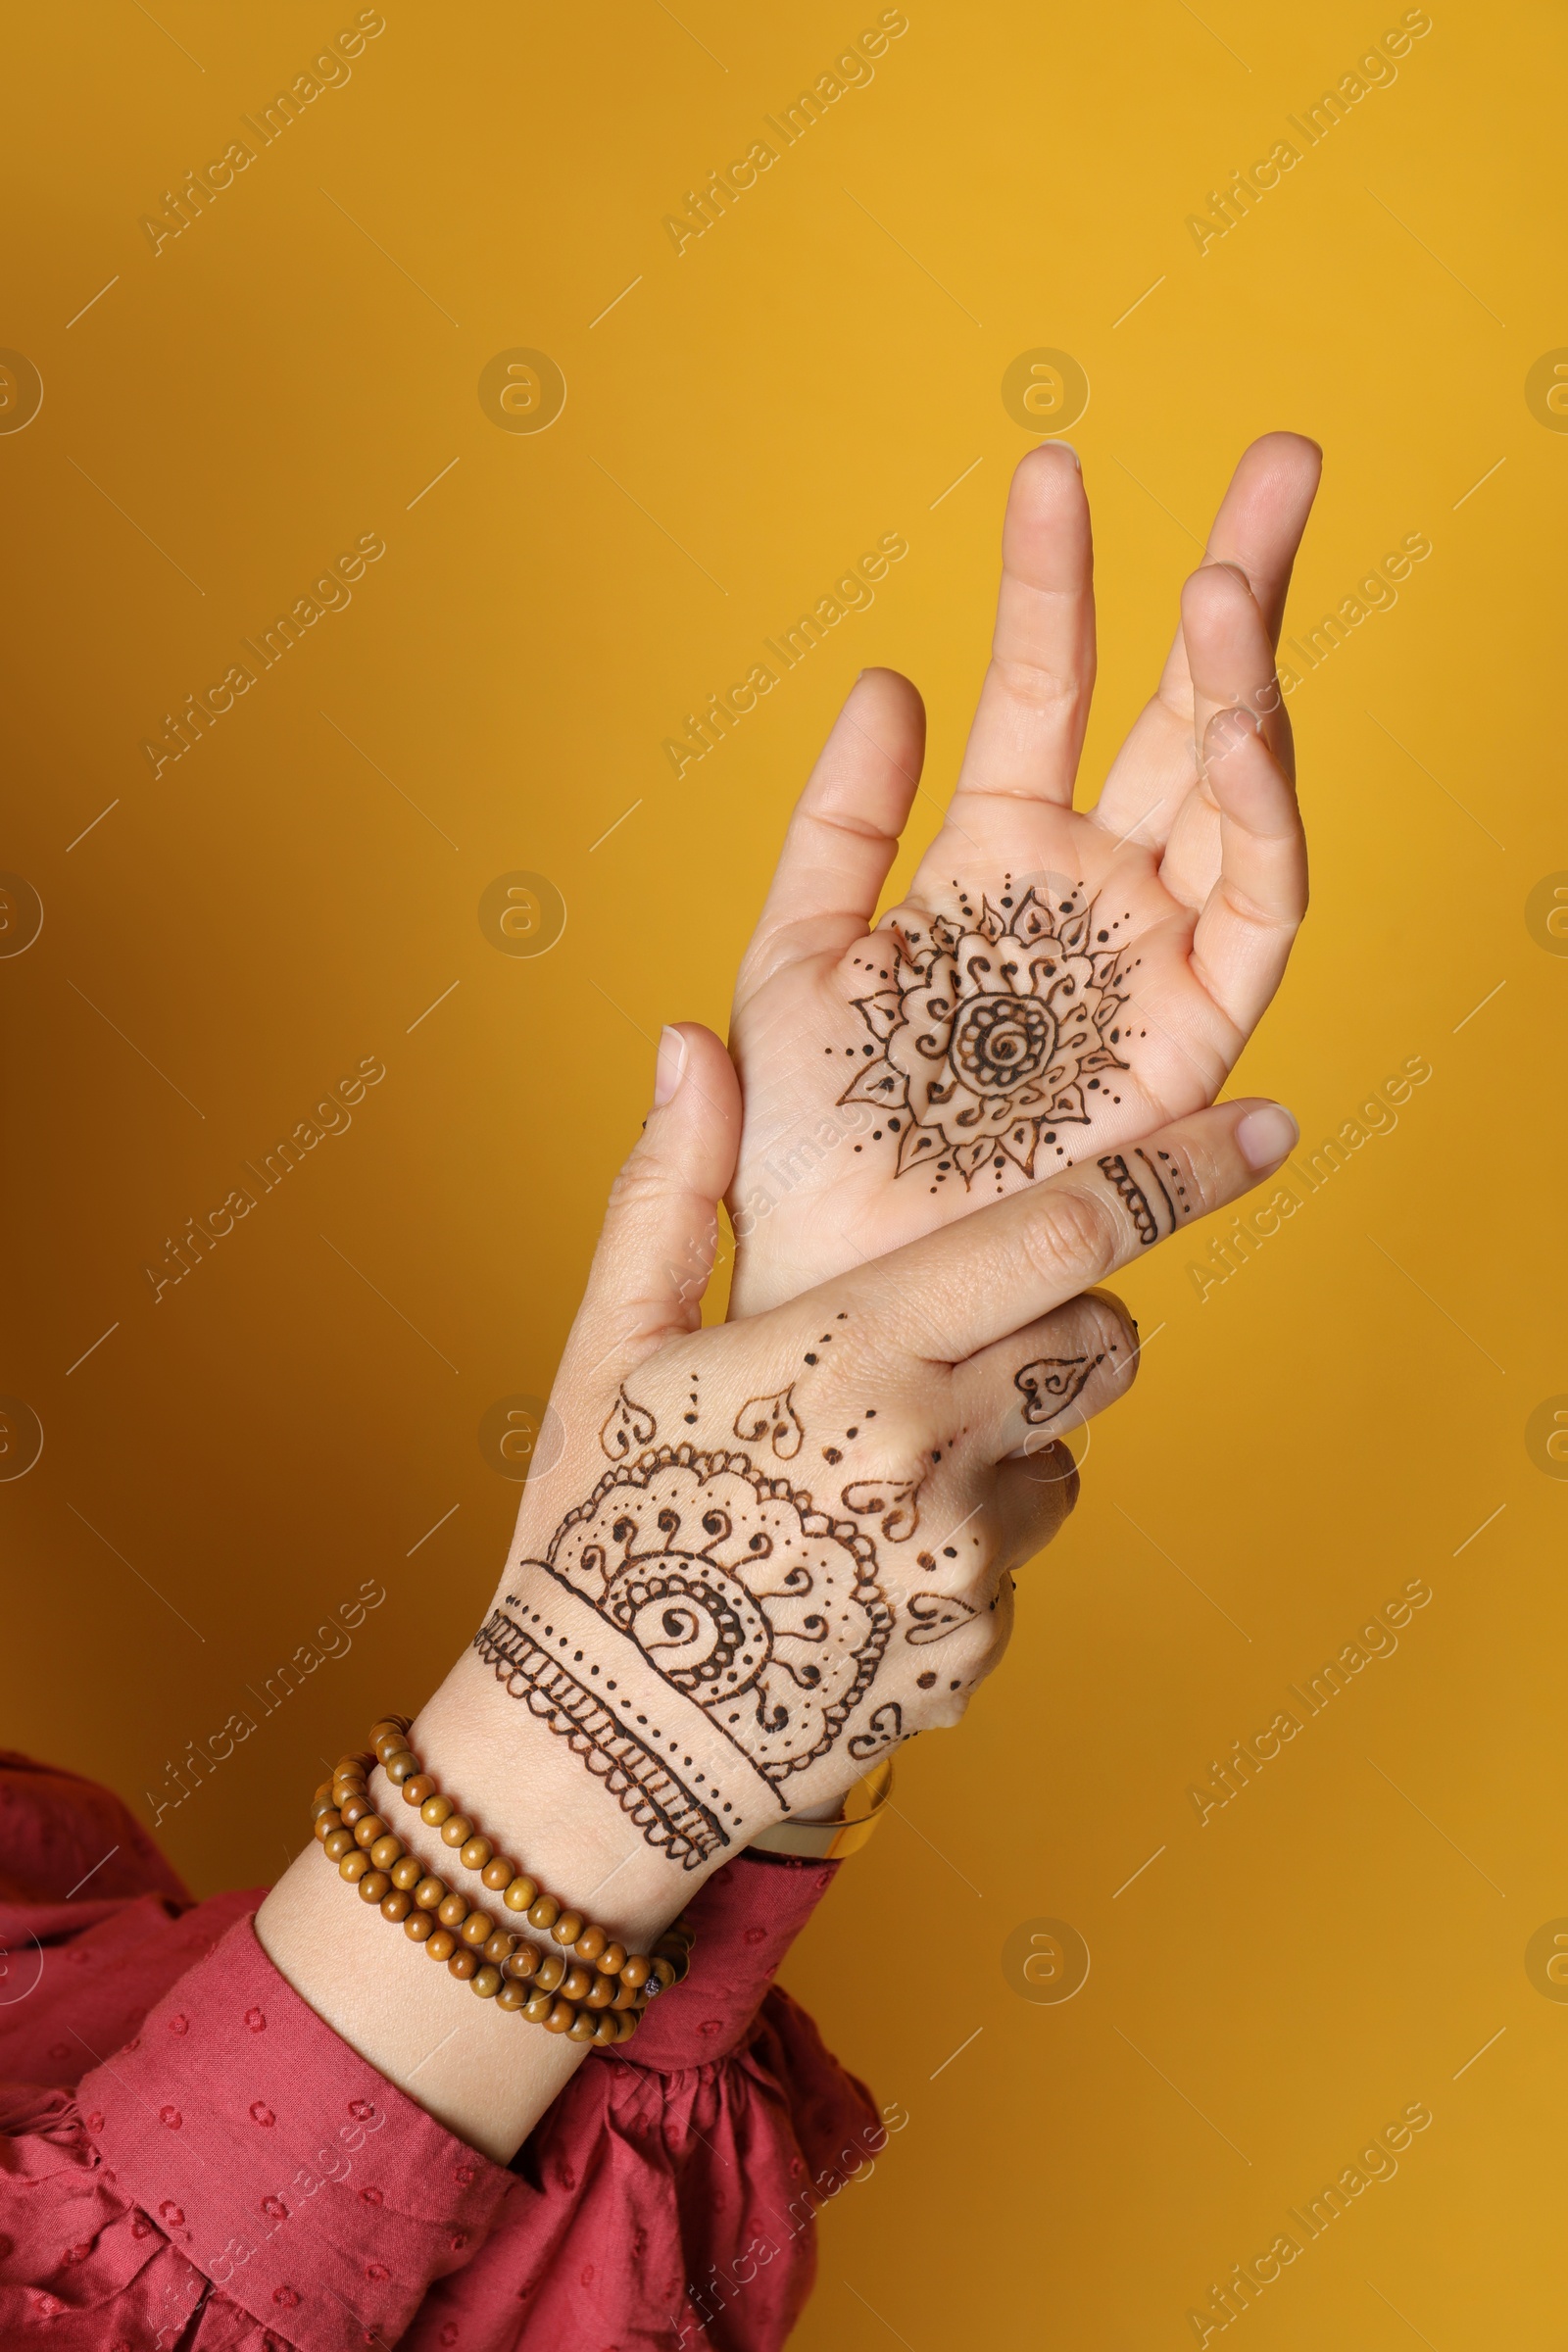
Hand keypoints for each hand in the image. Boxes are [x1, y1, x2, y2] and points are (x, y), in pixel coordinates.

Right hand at [257, 1025, 1297, 2158]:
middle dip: (1062, 1315)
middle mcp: (936, 1452)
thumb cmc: (591, 1524)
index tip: (1271, 1127)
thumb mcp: (611, 1340)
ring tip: (858, 1473)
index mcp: (854, 1351)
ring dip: (1003, 1436)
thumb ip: (672, 1183)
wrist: (592, 1751)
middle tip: (939, 1339)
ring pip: (1063, 1450)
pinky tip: (851, 1559)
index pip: (1065, 1234)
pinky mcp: (977, 1645)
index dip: (1180, 1173)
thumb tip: (688, 1041)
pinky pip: (1018, 1556)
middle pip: (1101, 1338)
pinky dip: (966, 1536)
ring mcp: (968, 1563)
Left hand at [727, 433, 1320, 1313]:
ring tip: (1229, 577)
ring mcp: (1153, 956)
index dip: (1051, 585)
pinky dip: (1260, 818)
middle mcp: (1091, 894)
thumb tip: (886, 678)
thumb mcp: (796, 955)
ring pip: (1236, 792)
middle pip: (1181, 712)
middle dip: (1235, 586)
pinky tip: (1236, 728)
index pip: (1041, 692)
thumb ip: (840, 825)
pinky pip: (1256, 909)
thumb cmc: (808, 1143)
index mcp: (993, 859)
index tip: (1049, 468)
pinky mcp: (1202, 1034)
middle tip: (1284, 458)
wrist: (841, 1280)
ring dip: (1246, 681)